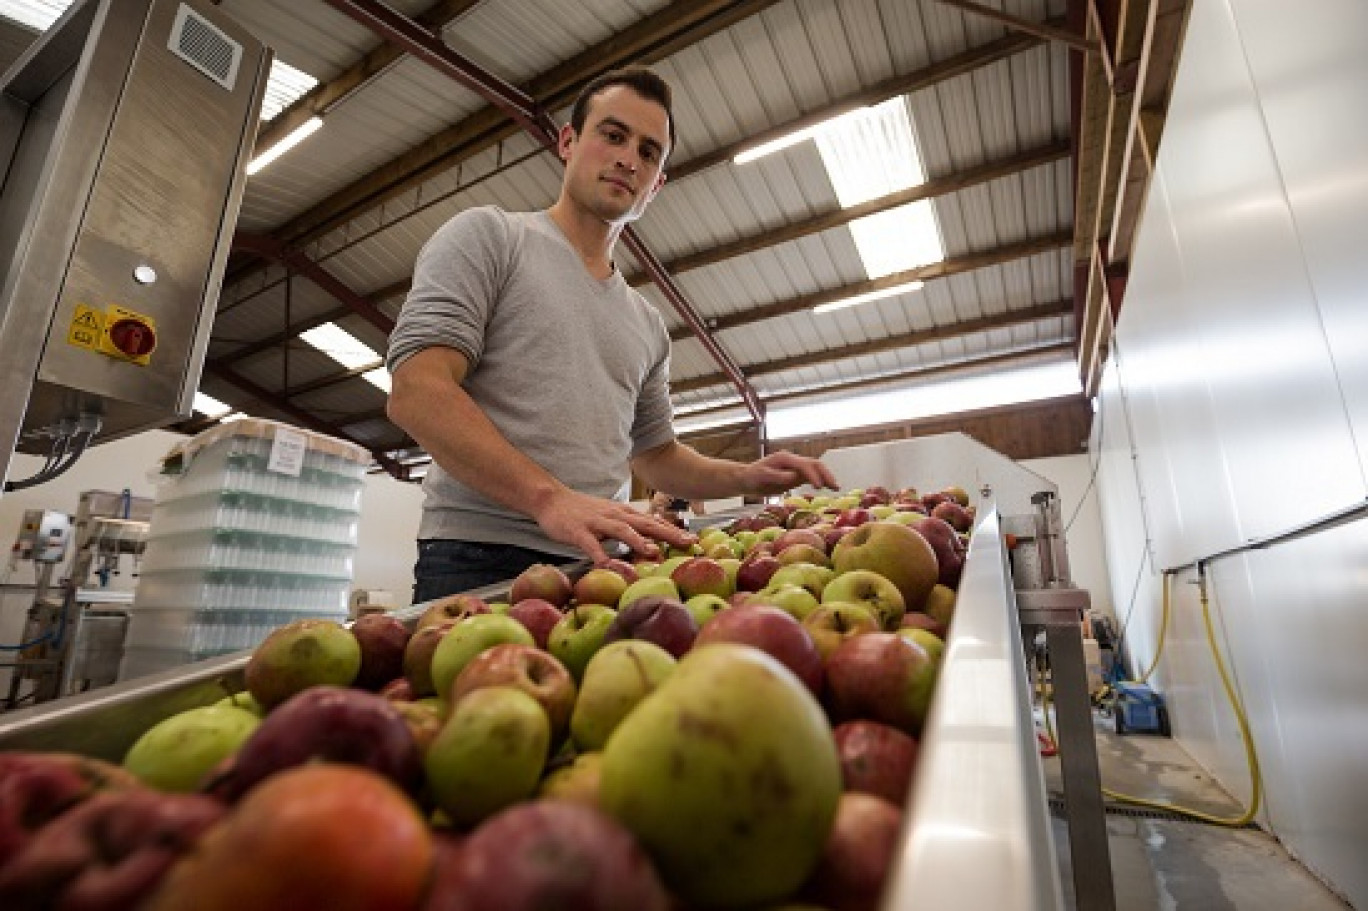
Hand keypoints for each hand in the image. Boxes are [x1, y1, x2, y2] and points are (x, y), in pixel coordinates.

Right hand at [533, 489, 695, 563]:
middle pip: (646, 524)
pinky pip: (591, 546)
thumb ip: (629, 528)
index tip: (694, 541)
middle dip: (669, 534)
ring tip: (654, 552)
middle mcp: (616, 516)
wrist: (552, 499)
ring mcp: (597, 523)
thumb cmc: (583, 513)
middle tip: (689, 544)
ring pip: (622, 531)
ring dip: (639, 541)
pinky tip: (609, 567)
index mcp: (625, 514)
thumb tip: (650, 542)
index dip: (675, 531)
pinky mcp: (579, 531)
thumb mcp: (610, 517)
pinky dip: (601, 556)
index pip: (654, 522)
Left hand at [739, 451, 837, 496]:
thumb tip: (793, 477)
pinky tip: (828, 488)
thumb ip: (777, 476)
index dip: (812, 475)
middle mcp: (793, 460)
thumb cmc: (752, 477)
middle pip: (814, 464)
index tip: (819, 487)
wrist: (747, 479)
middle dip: (825, 474)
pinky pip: (811, 476)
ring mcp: (795, 467)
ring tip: (836, 488)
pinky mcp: (796, 475)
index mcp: (785, 458)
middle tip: (835, 487)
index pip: (804, 465)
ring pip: (815, 469)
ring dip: (826, 477)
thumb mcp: (762, 476)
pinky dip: (821, 481)